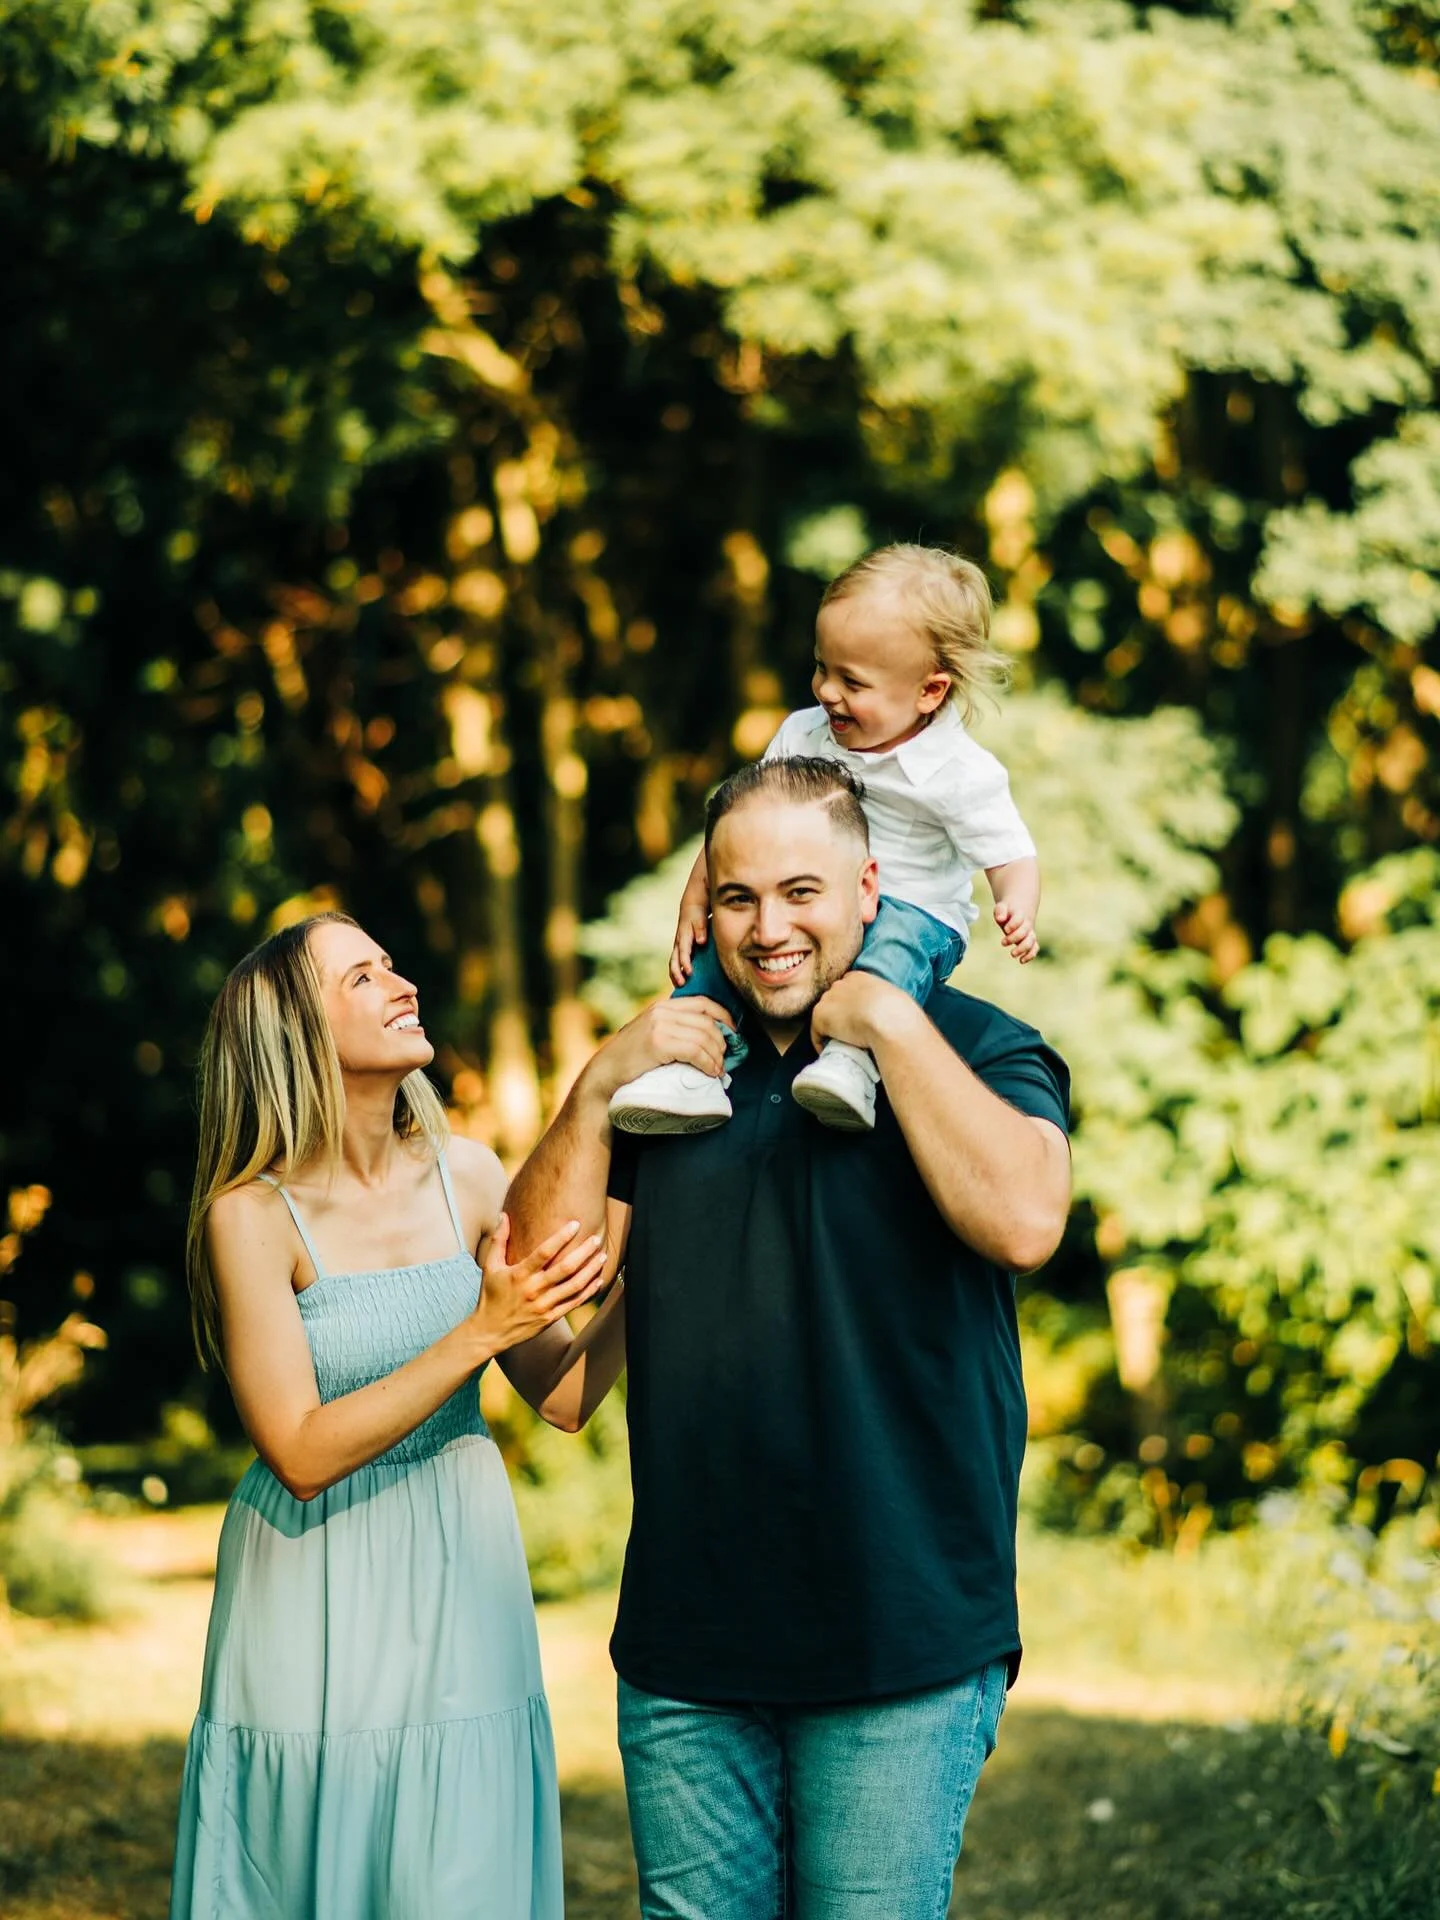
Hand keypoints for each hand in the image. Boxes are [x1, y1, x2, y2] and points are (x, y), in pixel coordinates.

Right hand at [471, 1213, 607, 1353]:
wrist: (490, 1331)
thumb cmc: (491, 1295)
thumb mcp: (490, 1267)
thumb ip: (498, 1240)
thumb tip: (503, 1215)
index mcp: (519, 1274)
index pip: (544, 1252)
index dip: (561, 1237)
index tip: (575, 1224)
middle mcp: (533, 1289)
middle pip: (565, 1268)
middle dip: (583, 1252)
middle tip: (596, 1239)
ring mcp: (543, 1305)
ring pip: (574, 1286)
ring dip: (590, 1270)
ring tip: (602, 1257)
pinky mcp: (550, 1318)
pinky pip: (573, 1303)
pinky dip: (588, 1291)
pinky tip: (598, 1280)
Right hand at [586, 996, 733, 1102]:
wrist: (604, 1075)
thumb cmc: (629, 1061)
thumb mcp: (651, 1035)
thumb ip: (673, 1030)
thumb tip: (707, 1040)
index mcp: (662, 1007)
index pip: (704, 1003)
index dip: (724, 1017)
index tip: (734, 1035)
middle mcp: (661, 1011)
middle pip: (707, 1022)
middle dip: (723, 1042)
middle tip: (725, 1060)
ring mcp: (659, 1026)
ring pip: (704, 1037)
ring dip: (717, 1056)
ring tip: (718, 1070)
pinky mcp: (658, 1043)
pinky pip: (695, 1050)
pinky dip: (708, 1063)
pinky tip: (711, 1072)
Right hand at [669, 896, 710, 986]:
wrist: (691, 907)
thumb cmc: (697, 914)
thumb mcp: (700, 918)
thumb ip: (701, 930)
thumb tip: (701, 942)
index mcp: (683, 936)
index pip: (683, 952)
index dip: (685, 963)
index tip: (689, 973)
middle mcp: (678, 943)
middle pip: (674, 960)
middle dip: (676, 973)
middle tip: (682, 984)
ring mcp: (677, 947)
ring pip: (673, 963)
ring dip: (674, 975)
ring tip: (680, 987)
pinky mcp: (680, 950)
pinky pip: (676, 963)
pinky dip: (677, 972)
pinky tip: (682, 982)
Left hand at [810, 972, 919, 1053]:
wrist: (889, 1021)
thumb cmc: (899, 1014)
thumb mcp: (896, 1000)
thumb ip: (888, 1003)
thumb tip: (897, 1017)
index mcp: (860, 977)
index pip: (847, 987)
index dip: (849, 1004)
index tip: (856, 1019)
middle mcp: (841, 984)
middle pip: (833, 999)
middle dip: (837, 1014)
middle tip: (847, 1033)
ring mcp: (829, 999)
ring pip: (824, 1015)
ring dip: (829, 1028)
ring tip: (838, 1044)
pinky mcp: (821, 1016)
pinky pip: (816, 1032)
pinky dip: (820, 1043)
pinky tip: (829, 1052)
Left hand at [994, 901, 1038, 963]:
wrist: (1018, 912)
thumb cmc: (1007, 911)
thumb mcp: (1001, 907)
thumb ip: (1000, 911)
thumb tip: (1000, 919)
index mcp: (1020, 914)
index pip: (1019, 919)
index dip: (1013, 925)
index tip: (1005, 930)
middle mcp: (1026, 925)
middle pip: (1024, 932)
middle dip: (1013, 938)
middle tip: (1003, 943)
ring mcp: (1029, 933)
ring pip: (1031, 942)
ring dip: (1022, 949)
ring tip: (1012, 954)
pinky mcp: (1030, 941)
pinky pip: (1034, 948)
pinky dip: (1030, 955)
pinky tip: (1021, 961)